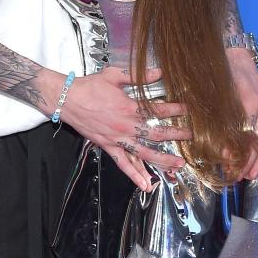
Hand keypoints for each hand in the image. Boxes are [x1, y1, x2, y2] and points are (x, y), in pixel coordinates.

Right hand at [58, 68, 189, 190]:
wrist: (66, 99)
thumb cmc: (89, 87)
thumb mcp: (114, 75)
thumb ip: (138, 76)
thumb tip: (158, 72)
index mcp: (129, 108)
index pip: (158, 111)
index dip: (174, 110)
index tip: (186, 110)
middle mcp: (125, 127)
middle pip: (156, 135)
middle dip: (175, 135)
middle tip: (190, 137)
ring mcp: (117, 139)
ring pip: (144, 154)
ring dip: (163, 160)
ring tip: (178, 165)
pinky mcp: (108, 147)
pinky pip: (124, 164)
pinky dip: (135, 175)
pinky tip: (145, 185)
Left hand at [226, 47, 257, 180]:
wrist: (233, 52)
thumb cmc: (219, 74)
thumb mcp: (215, 98)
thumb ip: (219, 124)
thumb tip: (221, 150)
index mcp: (247, 106)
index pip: (246, 141)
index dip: (241, 159)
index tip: (233, 172)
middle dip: (252, 163)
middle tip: (244, 178)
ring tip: (257, 174)